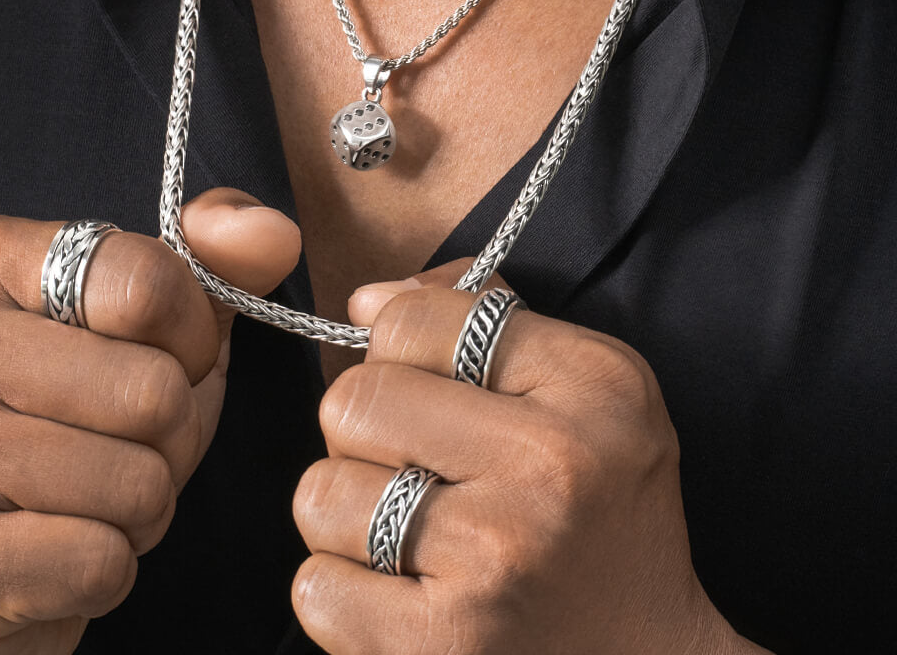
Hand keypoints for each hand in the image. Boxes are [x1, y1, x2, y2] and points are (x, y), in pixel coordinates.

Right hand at [0, 188, 299, 654]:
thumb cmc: (68, 411)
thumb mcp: (137, 318)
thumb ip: (212, 261)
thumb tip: (276, 234)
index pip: (146, 283)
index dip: (194, 335)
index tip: (173, 353)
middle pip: (154, 393)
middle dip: (175, 430)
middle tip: (127, 438)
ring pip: (138, 483)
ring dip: (145, 501)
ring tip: (92, 490)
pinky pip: (102, 562)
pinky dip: (111, 563)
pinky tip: (61, 543)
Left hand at [291, 260, 770, 654]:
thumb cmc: (602, 507)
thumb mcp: (585, 385)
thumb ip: (478, 317)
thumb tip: (364, 298)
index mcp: (588, 385)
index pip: (413, 321)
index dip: (399, 349)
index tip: (425, 384)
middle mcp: (545, 467)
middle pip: (352, 401)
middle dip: (366, 430)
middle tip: (414, 462)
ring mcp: (491, 564)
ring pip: (321, 493)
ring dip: (350, 514)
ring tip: (410, 532)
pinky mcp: (440, 650)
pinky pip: (316, 587)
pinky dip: (345, 589)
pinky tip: (404, 593)